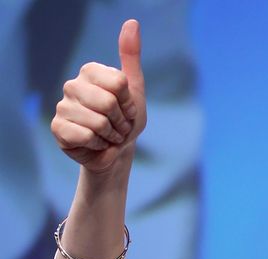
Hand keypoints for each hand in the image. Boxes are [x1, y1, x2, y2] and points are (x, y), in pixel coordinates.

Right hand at [51, 19, 146, 172]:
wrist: (116, 152)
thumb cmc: (125, 121)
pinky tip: (95, 144)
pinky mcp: (58, 128)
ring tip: (108, 135)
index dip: (129, 104)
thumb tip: (132, 22)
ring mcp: (63, 106)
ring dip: (111, 136)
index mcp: (91, 72)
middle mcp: (73, 85)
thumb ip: (131, 57)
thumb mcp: (135, 90)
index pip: (119, 83)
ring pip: (98, 122)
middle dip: (121, 123)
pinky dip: (98, 145)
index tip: (127, 110)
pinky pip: (85, 136)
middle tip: (118, 127)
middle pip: (109, 103)